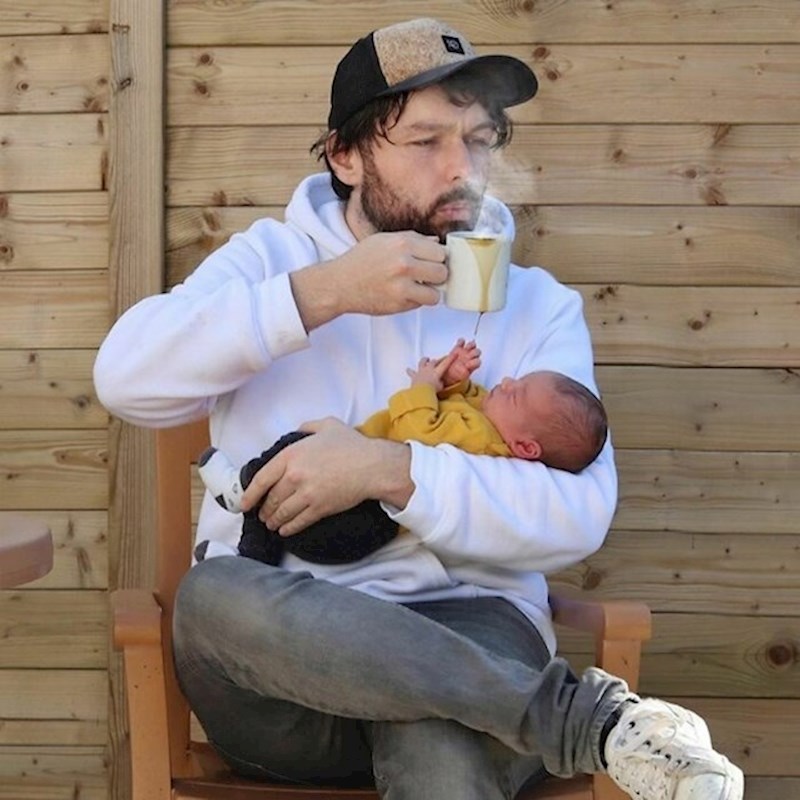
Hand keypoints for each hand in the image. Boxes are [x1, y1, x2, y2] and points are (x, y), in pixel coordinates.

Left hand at [239, 417, 412, 536]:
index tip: (244, 503)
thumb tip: (298, 433)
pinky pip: (298, 522)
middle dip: (264, 510)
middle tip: (262, 514)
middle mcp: (295, 476)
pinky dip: (289, 528)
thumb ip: (307, 427)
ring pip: (282, 513)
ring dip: (274, 521)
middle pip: (271, 498)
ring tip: (271, 524)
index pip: (262, 478)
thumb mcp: (326, 425)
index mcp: (292, 455)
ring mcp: (307, 495)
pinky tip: (285, 530)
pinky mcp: (319, 508)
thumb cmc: (351, 445)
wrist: (372, 466)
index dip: (250, 493)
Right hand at [290, 232, 447, 328]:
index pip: (440, 251)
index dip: (437, 258)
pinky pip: (422, 304)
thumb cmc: (361, 261)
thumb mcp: (384, 240)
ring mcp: (402, 285)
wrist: (340, 284)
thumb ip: (413, 239)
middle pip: (442, 271)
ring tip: (419, 287)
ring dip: (430, 292)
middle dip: (436, 275)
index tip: (431, 261)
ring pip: (436, 292)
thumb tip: (437, 241)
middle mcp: (404, 263)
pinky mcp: (399, 303)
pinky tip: (406, 294)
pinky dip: (418, 301)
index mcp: (402, 243)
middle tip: (426, 276)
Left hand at [406, 352, 456, 391]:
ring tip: (425, 358)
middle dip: (436, 361)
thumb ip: (440, 383)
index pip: (445, 363)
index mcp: (437, 371)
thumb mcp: (440, 387)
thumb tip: (440, 383)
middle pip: (433, 362)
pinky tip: (408, 369)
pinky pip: (411, 372)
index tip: (454, 354)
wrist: (421, 392)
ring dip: (424, 360)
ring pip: (422, 362)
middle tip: (437, 360)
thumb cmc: (431, 390)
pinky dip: (410, 371)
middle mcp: (428, 369)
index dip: (451, 358)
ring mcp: (421, 371)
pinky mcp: (414, 376)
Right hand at [440, 338, 480, 384]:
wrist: (450, 373)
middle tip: (467, 356)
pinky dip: (461, 341)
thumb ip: (463, 374)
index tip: (468, 364)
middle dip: (473, 353)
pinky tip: (459, 343)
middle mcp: (470, 357)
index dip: (475, 362)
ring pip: (472, 344)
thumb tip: (464, 372)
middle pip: (477, 352)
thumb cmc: (457, 375)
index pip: (478, 362)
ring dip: (469, 345)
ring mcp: (465, 352)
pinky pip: (461, 341)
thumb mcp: (461, 377)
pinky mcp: (458, 348)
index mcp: (472, 365)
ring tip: (464, 349)